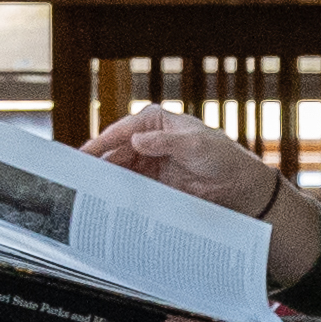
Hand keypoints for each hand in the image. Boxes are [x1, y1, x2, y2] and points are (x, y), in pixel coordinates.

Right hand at [88, 103, 275, 217]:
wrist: (239, 186)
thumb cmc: (222, 157)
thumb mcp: (196, 145)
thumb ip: (165, 141)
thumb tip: (136, 139)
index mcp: (156, 122)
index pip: (123, 130)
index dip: (102, 142)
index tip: (84, 155)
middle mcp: (149, 139)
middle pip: (117, 151)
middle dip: (100, 163)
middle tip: (81, 178)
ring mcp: (150, 161)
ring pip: (121, 169)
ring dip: (108, 179)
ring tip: (90, 191)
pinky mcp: (155, 182)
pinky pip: (132, 185)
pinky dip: (121, 191)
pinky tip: (110, 200)